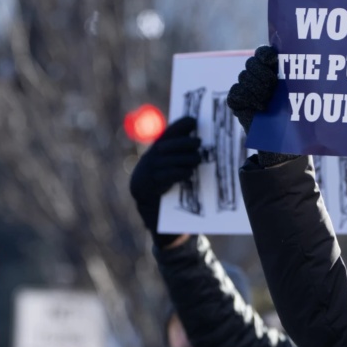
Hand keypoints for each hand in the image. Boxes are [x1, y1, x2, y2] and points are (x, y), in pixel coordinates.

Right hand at [129, 116, 201, 245]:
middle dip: (182, 142)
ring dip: (182, 158)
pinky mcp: (144, 191)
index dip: (178, 126)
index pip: (167, 135)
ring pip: (163, 161)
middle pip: (164, 146)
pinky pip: (161, 178)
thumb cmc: (177, 198)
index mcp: (155, 155)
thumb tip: (204, 142)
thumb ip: (186, 160)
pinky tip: (187, 173)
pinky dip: (175, 173)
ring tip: (198, 158)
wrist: (163, 226)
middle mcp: (146, 163)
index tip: (193, 120)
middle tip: (199, 142)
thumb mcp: (181, 175)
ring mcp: (143, 176)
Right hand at [226, 45, 299, 166]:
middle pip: (251, 63)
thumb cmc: (294, 118)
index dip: (264, 54)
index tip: (273, 60)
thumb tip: (300, 60)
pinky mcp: (236, 101)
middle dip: (262, 74)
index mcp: (272, 70)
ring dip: (257, 88)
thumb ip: (294, 77)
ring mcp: (245, 89)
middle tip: (273, 87)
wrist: (282, 142)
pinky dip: (247, 98)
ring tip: (267, 102)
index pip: (262, 53)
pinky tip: (258, 108)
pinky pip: (236, 92)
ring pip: (244, 77)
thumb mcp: (298, 95)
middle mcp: (257, 77)